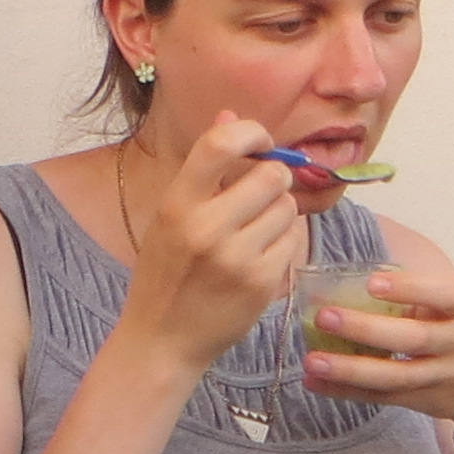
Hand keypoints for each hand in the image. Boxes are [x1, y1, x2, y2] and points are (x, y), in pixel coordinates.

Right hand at [119, 114, 304, 374]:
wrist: (162, 340)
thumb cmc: (166, 272)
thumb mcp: (171, 216)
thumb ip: (203, 167)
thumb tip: (231, 114)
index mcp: (177, 205)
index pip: (221, 143)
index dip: (252, 132)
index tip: (260, 142)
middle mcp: (205, 228)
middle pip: (270, 174)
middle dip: (273, 179)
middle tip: (260, 195)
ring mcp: (235, 258)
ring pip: (286, 207)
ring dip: (279, 213)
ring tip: (254, 231)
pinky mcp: (261, 282)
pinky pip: (292, 241)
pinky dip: (281, 244)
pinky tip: (258, 257)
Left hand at [305, 255, 453, 432]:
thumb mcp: (452, 314)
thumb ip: (414, 302)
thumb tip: (345, 285)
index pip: (446, 296)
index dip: (410, 288)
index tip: (372, 281)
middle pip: (415, 339)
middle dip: (367, 329)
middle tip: (325, 317)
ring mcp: (442, 378)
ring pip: (396, 377)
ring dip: (350, 369)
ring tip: (312, 360)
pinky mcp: (424, 403)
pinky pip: (382, 397)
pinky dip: (346, 391)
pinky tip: (315, 382)